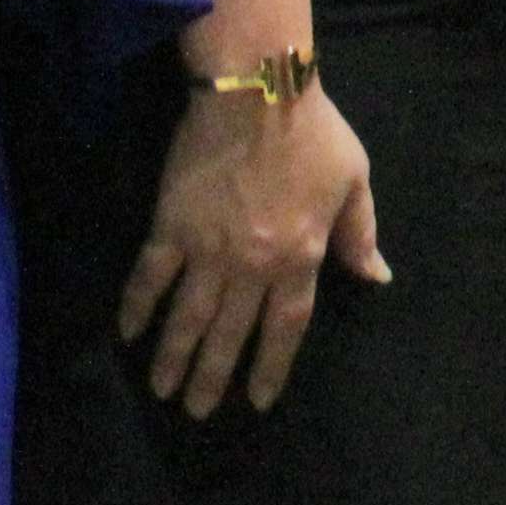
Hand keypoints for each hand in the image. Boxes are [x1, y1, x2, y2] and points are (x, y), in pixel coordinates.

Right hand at [121, 79, 386, 415]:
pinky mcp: (170, 227)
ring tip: (161, 392)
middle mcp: (252, 266)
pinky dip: (137, 309)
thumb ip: (360, 236)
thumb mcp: (355, 182)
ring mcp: (208, 250)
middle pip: (230, 336)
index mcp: (300, 258)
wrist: (259, 91)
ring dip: (173, 359)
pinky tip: (127, 335)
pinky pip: (150, 278)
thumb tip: (378, 278)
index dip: (270, 368)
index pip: (285, 329)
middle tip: (197, 413)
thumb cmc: (314, 132)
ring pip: (188, 319)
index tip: (257, 400)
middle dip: (213, 378)